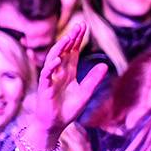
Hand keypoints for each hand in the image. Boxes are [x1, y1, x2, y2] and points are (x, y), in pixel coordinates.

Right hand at [21, 21, 107, 150]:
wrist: (55, 125)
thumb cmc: (68, 109)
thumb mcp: (85, 93)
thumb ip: (94, 79)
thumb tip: (105, 65)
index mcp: (68, 72)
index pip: (73, 51)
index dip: (78, 39)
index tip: (84, 25)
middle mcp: (58, 72)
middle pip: (64, 50)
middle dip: (71, 37)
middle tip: (79, 25)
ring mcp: (50, 78)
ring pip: (53, 58)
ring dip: (60, 47)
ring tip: (68, 37)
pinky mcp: (45, 88)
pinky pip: (46, 74)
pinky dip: (52, 66)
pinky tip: (59, 58)